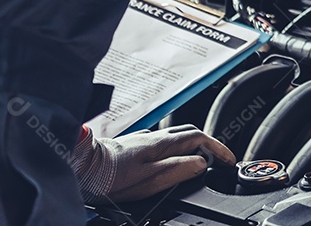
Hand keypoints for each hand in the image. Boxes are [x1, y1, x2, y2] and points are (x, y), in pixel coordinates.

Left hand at [70, 124, 234, 202]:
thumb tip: (201, 163)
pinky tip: (172, 160)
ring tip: (199, 161)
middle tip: (218, 160)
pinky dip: (177, 149)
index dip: (218, 148)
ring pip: (177, 137)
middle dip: (209, 144)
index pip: (200, 137)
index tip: (229, 159)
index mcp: (162, 143)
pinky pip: (164, 142)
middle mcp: (155, 137)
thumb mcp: (148, 178)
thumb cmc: (110, 176)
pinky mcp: (134, 146)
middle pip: (191, 133)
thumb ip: (177, 169)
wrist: (81, 166)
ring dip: (193, 145)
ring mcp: (144, 140)